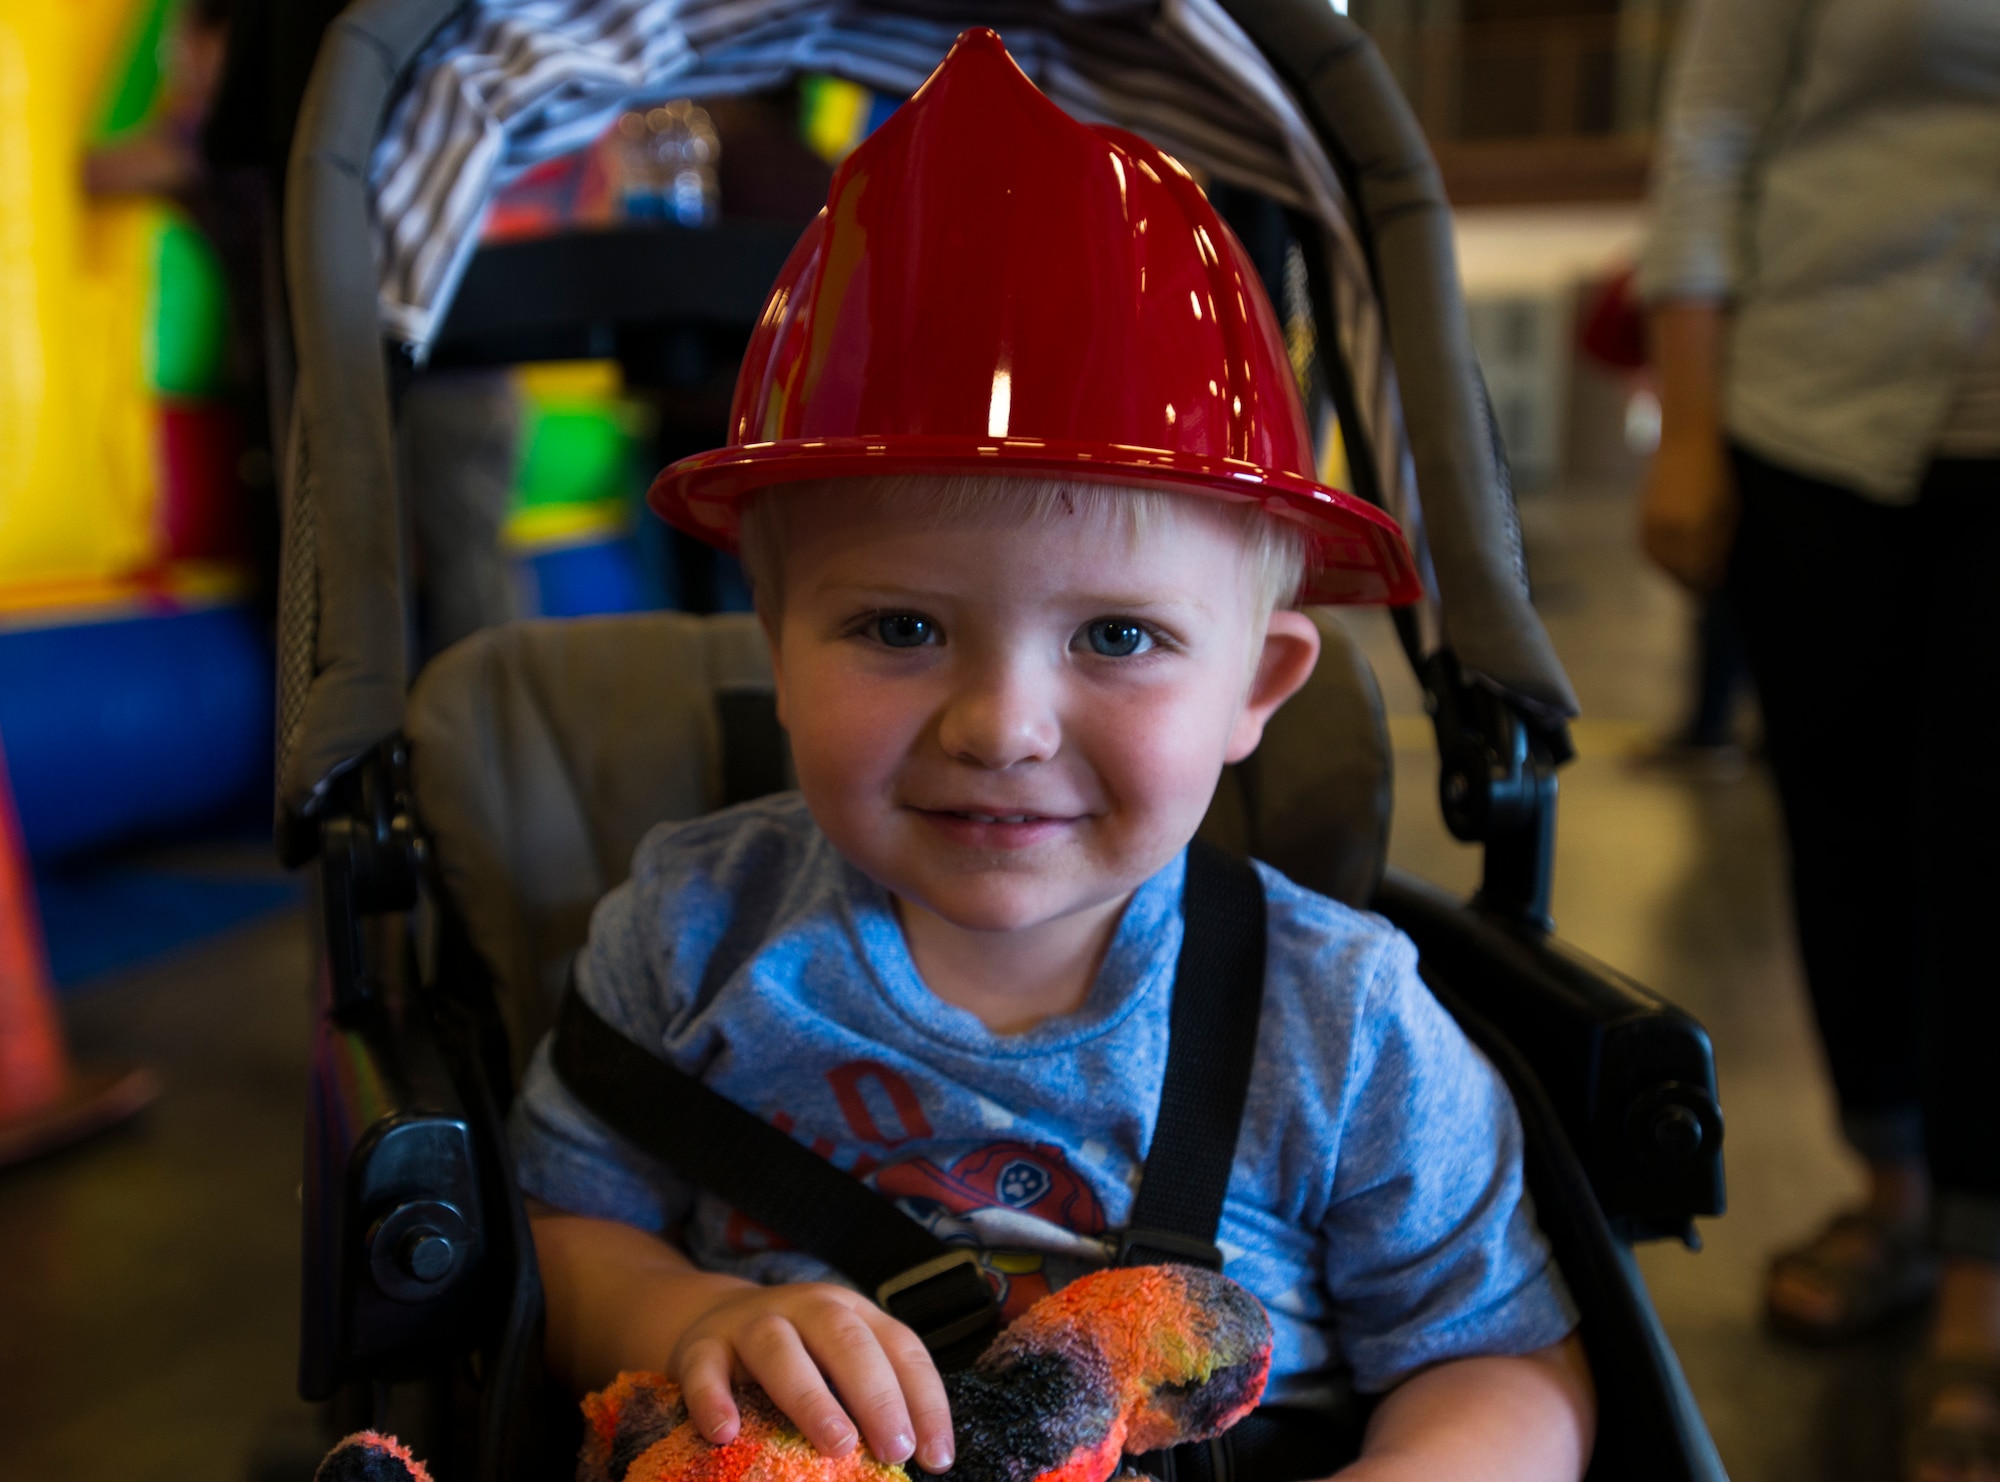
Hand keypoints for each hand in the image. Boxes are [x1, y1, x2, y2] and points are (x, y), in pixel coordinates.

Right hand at [672, 1280, 955, 1472]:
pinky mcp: (701, 1347)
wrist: (709, 1319)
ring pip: (780, 1347)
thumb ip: (867, 1400)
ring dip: (811, 1396)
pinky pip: (705, 1369)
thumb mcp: (837, 1363)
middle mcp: (806, 1308)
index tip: (937, 1459)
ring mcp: (750, 1323)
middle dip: (877, 1395)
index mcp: (852, 1312)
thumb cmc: (795, 1357)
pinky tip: (726, 1433)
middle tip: (896, 1449)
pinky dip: (714, 1399)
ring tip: (838, 1445)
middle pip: (846, 1339)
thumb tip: (909, 1460)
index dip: (924, 1402)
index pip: (901, 1347)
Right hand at [1640, 432, 1736, 590]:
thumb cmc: (1714, 473)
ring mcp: (1651, 523)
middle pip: (1675, 569)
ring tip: (1684, 576)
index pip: (1698, 569)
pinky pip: (1646, 548)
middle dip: (1688, 581)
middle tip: (1700, 586)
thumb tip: (1715, 571)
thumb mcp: (1727, 509)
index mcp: (1694, 528)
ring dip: (1670, 573)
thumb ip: (1720, 543)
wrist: (1683, 441)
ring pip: (1657, 561)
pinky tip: (1667, 560)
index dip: (1706, 581)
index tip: (1714, 586)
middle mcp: (1668, 529)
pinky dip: (1656, 559)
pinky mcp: (1640, 517)